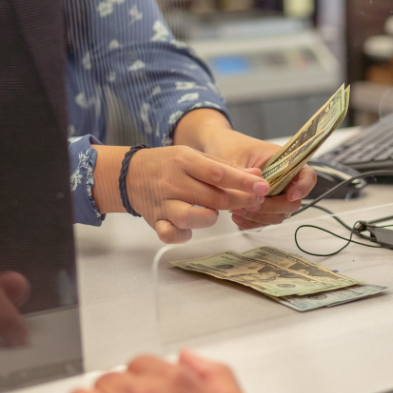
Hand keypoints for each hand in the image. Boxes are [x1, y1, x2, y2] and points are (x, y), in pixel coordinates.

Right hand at [93, 144, 268, 244]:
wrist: (129, 174)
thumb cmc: (168, 165)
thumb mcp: (194, 157)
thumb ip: (224, 167)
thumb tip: (255, 175)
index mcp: (184, 161)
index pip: (218, 173)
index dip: (243, 182)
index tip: (263, 187)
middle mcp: (172, 182)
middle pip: (211, 197)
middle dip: (238, 201)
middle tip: (253, 201)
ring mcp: (162, 203)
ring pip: (190, 217)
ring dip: (209, 218)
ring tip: (213, 213)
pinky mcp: (155, 221)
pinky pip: (170, 234)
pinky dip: (183, 235)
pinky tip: (190, 228)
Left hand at [174, 110, 317, 229]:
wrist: (214, 146)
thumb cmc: (229, 146)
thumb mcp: (238, 158)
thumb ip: (249, 175)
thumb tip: (262, 189)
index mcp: (284, 161)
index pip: (307, 176)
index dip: (303, 187)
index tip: (291, 195)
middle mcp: (282, 179)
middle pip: (292, 202)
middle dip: (273, 207)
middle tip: (252, 205)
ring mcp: (273, 194)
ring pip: (278, 214)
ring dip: (261, 217)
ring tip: (239, 211)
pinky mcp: (261, 204)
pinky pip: (263, 220)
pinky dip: (252, 222)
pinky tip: (237, 217)